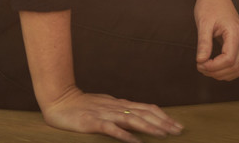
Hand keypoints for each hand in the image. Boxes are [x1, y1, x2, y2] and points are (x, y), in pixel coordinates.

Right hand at [40, 86, 183, 142]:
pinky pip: (111, 129)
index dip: (164, 116)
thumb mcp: (107, 106)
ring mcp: (105, 114)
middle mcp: (116, 107)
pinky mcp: (92, 122)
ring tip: (164, 134)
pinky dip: (124, 135)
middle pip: (144, 113)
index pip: (147, 108)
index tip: (177, 125)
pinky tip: (135, 142)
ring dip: (149, 127)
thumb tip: (140, 116)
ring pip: (131, 120)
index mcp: (120, 104)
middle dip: (163, 122)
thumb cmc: (84, 105)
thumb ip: (122, 111)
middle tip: (178, 131)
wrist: (60, 100)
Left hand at [193, 0, 238, 80]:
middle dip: (216, 72)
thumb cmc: (209, 6)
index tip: (199, 64)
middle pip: (235, 67)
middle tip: (199, 66)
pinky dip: (228, 70)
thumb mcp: (203, 23)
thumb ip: (203, 43)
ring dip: (222, 74)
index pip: (229, 59)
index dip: (213, 67)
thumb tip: (200, 61)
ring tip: (205, 67)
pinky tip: (214, 67)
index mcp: (236, 32)